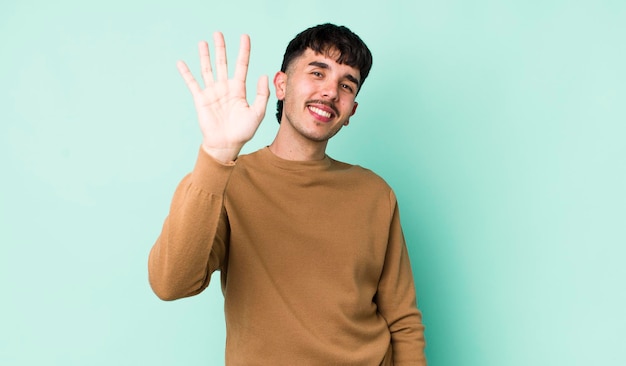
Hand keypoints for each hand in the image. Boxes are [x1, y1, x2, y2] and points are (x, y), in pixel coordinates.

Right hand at [177, 32, 269, 162]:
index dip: (243, 51)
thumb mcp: (258, 113)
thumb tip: (263, 75)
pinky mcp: (201, 100)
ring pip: (207, 69)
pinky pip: (192, 84)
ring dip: (205, 56)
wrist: (226, 145)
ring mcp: (212, 93)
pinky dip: (186, 73)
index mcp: (239, 90)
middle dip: (221, 48)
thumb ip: (262, 95)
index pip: (241, 66)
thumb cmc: (243, 131)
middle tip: (218, 33)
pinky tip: (181, 63)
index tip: (244, 37)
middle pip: (222, 63)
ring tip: (203, 42)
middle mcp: (224, 88)